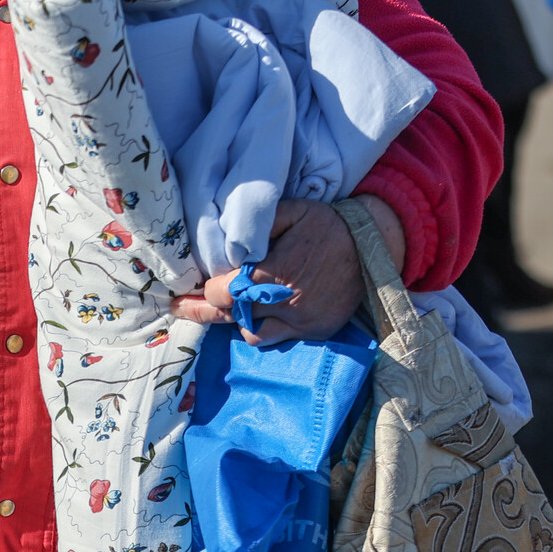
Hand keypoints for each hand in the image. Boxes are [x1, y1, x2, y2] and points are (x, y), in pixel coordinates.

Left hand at [170, 196, 404, 344]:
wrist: (371, 246)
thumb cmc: (325, 225)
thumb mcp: (290, 211)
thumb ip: (255, 224)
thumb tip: (222, 239)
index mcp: (275, 271)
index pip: (226, 292)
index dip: (206, 291)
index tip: (194, 286)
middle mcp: (287, 302)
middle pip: (232, 316)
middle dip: (203, 311)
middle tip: (181, 306)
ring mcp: (302, 321)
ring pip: (252, 334)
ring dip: (237, 321)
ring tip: (225, 309)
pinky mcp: (315, 332)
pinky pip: (277, 339)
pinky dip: (263, 329)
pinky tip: (255, 316)